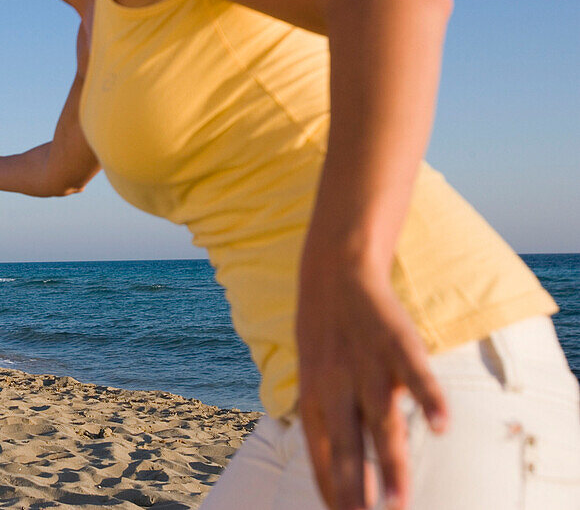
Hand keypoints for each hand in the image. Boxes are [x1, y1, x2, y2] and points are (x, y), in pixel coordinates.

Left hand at [296, 266, 447, 509]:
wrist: (334, 269)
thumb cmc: (325, 334)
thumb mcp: (314, 376)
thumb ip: (331, 422)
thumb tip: (347, 471)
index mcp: (314, 398)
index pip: (320, 456)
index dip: (332, 491)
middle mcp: (337, 387)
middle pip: (347, 449)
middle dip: (356, 493)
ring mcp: (366, 366)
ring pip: (380, 422)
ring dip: (390, 464)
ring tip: (398, 503)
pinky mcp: (395, 343)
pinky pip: (414, 374)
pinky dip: (428, 399)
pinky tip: (441, 427)